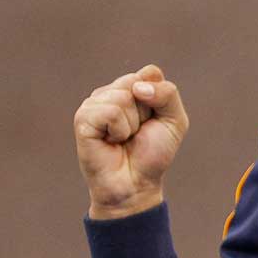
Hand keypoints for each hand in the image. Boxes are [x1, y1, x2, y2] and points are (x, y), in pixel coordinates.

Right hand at [74, 64, 188, 218]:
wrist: (136, 184)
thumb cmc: (152, 154)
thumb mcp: (174, 120)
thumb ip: (167, 94)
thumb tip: (137, 87)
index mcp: (130, 88)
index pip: (150, 73)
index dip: (159, 99)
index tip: (152, 120)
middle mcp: (110, 92)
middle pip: (136, 82)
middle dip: (145, 112)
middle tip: (136, 132)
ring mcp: (93, 104)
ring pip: (122, 97)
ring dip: (131, 123)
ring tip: (123, 138)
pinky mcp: (83, 118)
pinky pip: (110, 112)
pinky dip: (119, 130)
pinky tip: (111, 141)